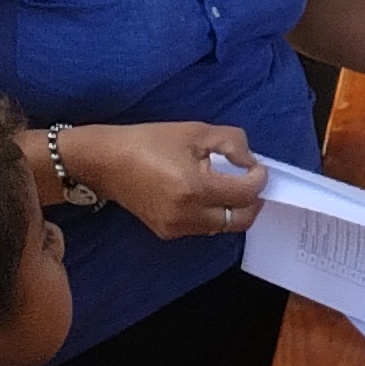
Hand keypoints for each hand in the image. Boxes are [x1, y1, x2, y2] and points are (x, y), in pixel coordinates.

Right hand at [75, 122, 268, 243]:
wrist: (105, 161)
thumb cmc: (148, 141)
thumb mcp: (195, 131)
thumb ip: (232, 143)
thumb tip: (249, 162)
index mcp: (194, 189)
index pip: (245, 194)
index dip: (259, 179)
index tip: (257, 167)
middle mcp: (187, 216)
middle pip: (240, 220)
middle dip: (252, 201)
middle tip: (250, 182)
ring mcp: (176, 228)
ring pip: (222, 227)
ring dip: (233, 209)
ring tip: (226, 186)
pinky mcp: (167, 233)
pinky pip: (203, 228)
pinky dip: (213, 214)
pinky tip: (204, 195)